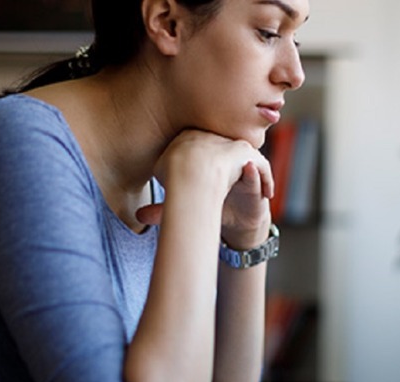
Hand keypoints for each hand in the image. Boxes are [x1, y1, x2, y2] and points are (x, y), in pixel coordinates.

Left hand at [136, 129, 273, 248]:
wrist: (236, 222)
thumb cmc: (210, 205)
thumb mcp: (186, 208)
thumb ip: (164, 211)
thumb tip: (138, 217)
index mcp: (206, 157)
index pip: (198, 141)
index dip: (189, 143)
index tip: (176, 150)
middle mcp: (226, 158)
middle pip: (221, 143)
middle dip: (214, 144)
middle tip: (200, 152)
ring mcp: (245, 168)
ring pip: (243, 155)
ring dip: (240, 156)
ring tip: (234, 160)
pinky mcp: (259, 183)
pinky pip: (260, 173)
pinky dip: (257, 174)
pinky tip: (251, 171)